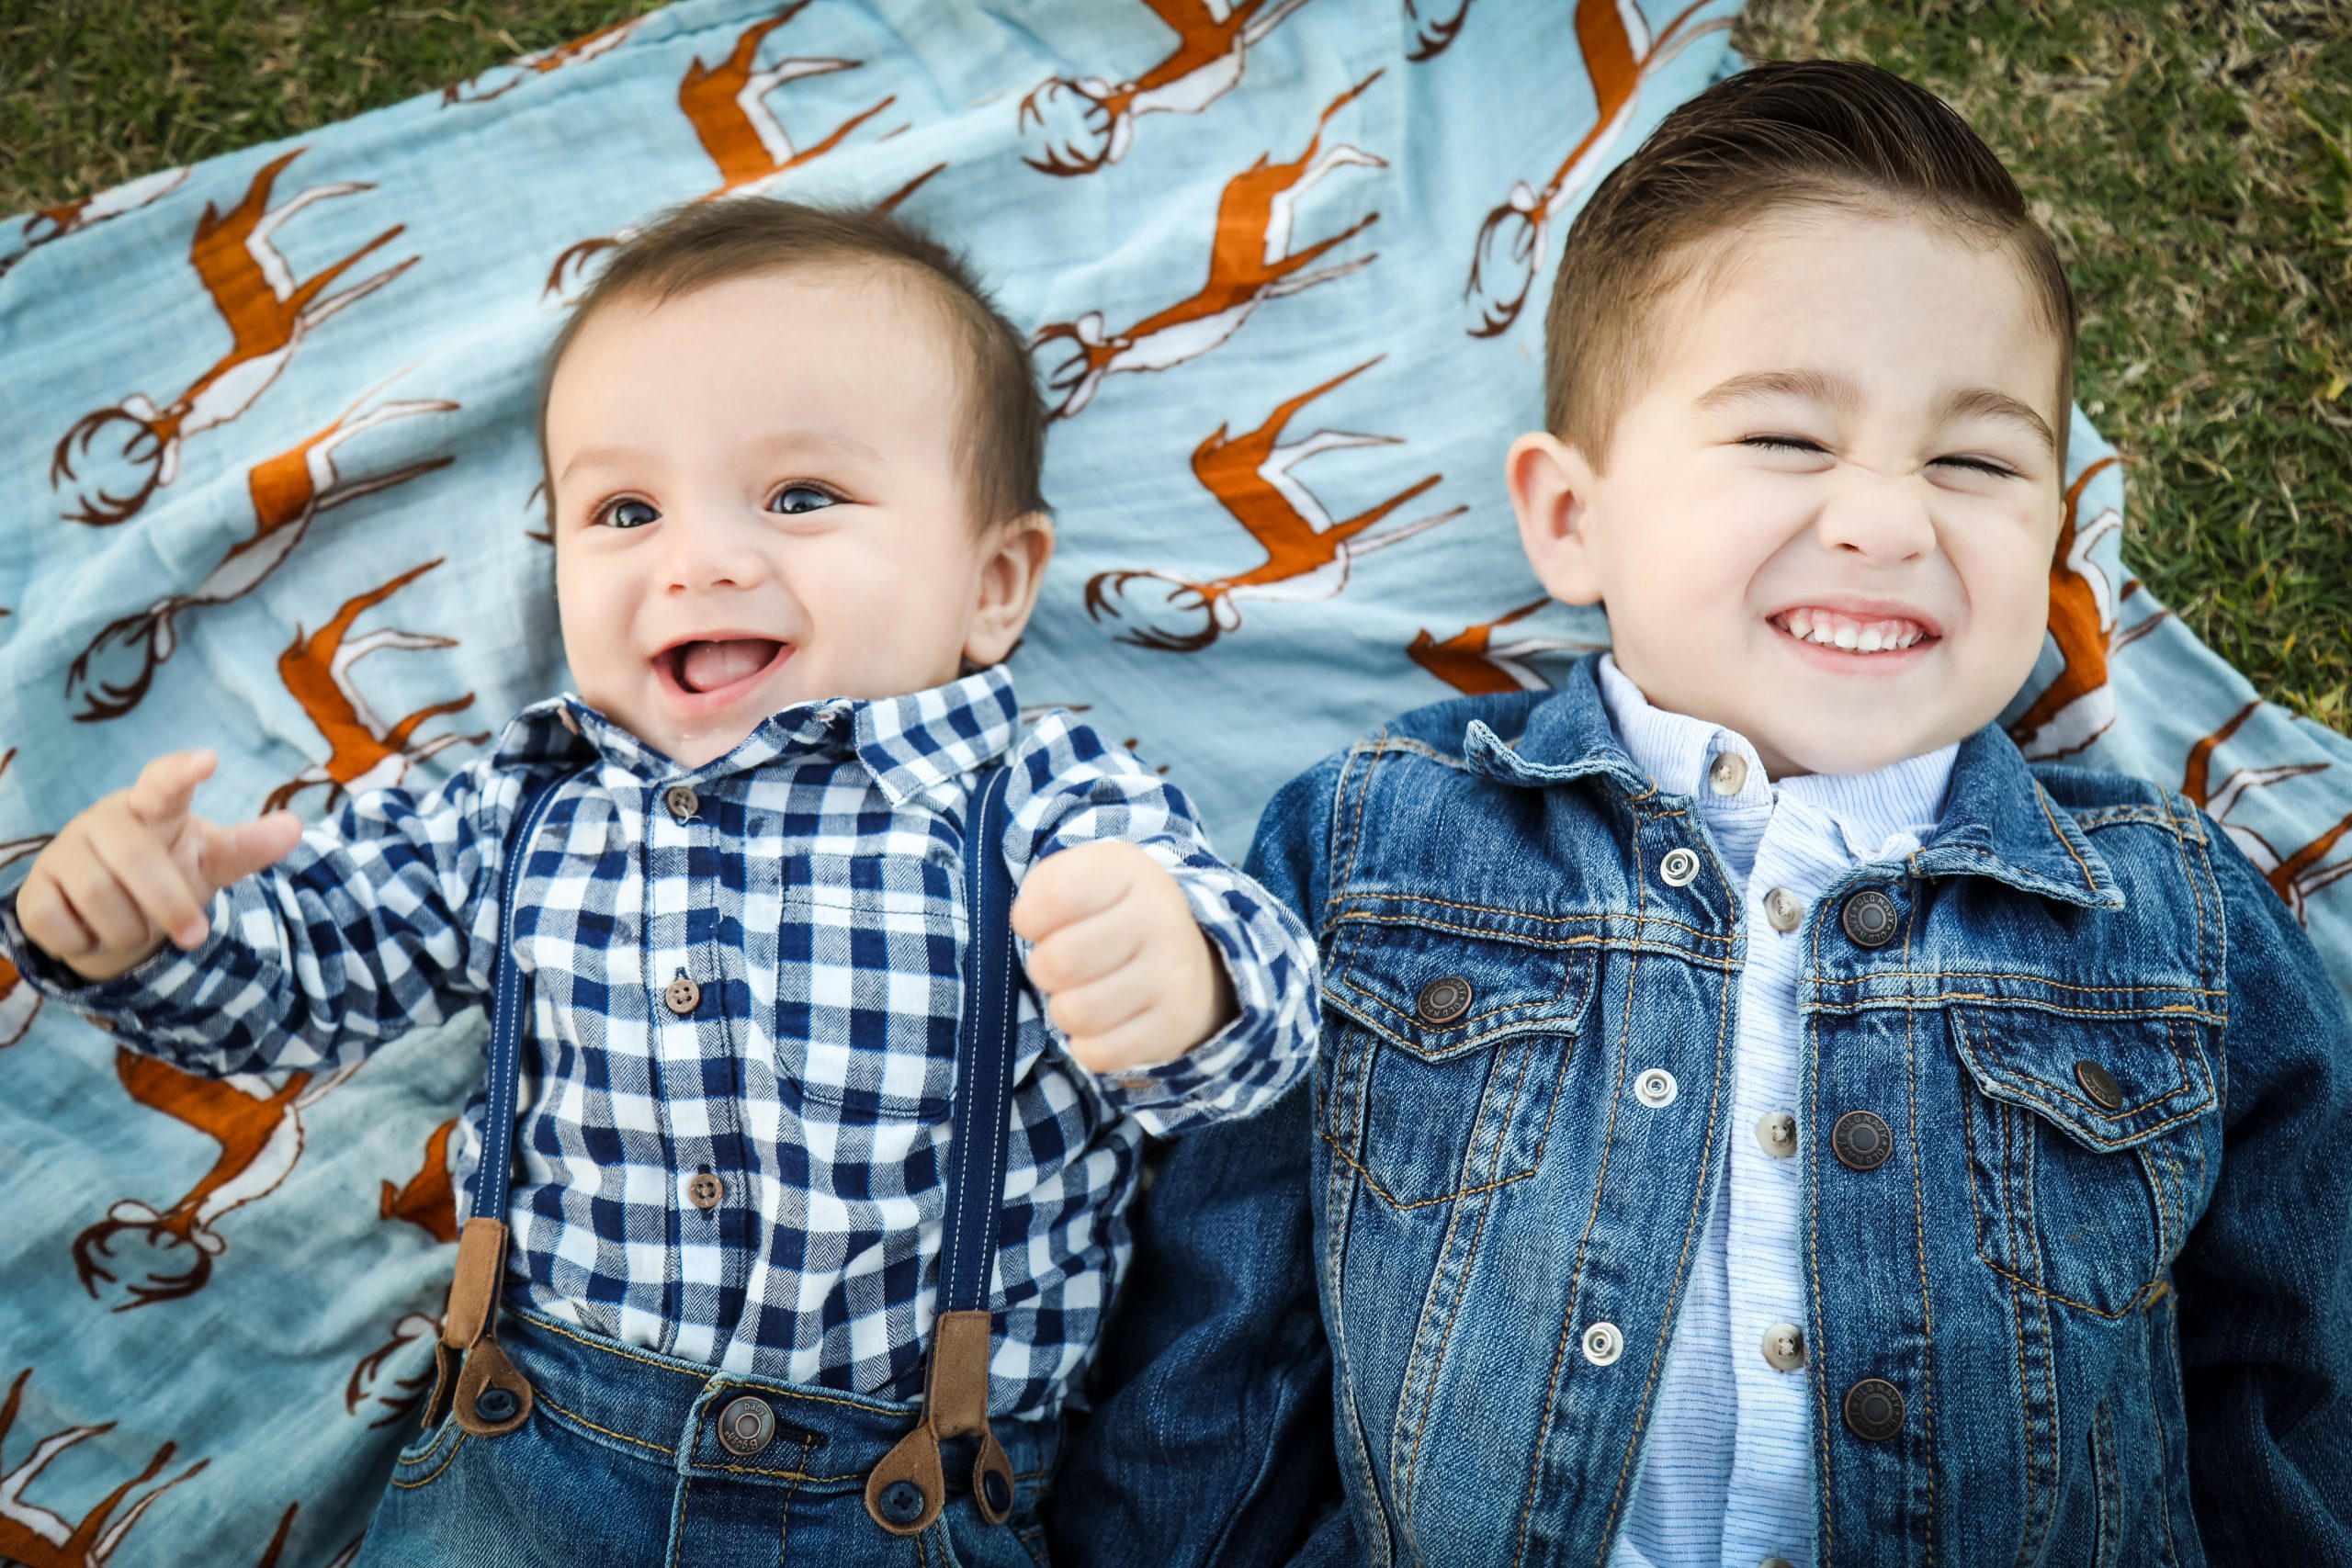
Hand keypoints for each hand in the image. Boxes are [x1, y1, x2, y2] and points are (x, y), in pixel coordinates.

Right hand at [17, 749, 303, 982]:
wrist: (110, 915)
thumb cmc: (168, 872)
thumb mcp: (210, 860)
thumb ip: (247, 847)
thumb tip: (295, 828)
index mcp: (152, 807)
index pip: (164, 782)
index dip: (181, 773)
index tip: (208, 760)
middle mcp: (103, 820)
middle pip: (137, 861)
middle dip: (171, 906)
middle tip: (196, 936)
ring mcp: (63, 853)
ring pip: (99, 898)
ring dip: (131, 928)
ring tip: (137, 925)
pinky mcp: (33, 893)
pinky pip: (62, 925)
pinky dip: (89, 942)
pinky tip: (94, 932)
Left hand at [1010, 840, 1237, 1073]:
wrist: (1187, 958)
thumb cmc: (1114, 914)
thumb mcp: (1087, 875)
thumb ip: (1046, 883)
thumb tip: (1027, 921)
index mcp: (1132, 874)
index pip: (1054, 896)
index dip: (1029, 917)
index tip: (1040, 923)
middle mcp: (1160, 919)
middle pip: (1059, 961)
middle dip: (1044, 969)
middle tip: (1062, 965)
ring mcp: (1172, 975)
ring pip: (1075, 1012)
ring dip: (1064, 1009)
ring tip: (1082, 993)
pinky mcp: (1173, 1024)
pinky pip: (1099, 1053)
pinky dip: (1085, 1045)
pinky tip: (1100, 1024)